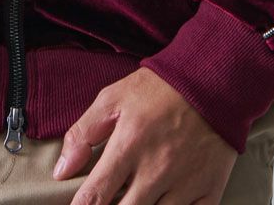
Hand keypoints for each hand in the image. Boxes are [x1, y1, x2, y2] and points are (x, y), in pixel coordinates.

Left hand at [51, 66, 237, 204]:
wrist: (212, 80)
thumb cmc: (159, 89)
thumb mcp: (113, 98)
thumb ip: (83, 133)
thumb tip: (60, 171)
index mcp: (128, 145)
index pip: (96, 196)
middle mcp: (155, 170)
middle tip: (108, 200)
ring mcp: (184, 184)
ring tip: (133, 197)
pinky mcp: (209, 191)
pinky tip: (161, 204)